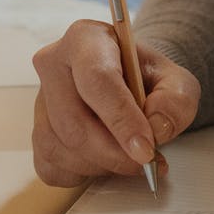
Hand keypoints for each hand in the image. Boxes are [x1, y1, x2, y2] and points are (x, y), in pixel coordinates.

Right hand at [31, 19, 199, 187]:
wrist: (131, 85)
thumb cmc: (147, 79)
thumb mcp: (176, 81)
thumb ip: (176, 100)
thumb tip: (157, 127)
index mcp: (85, 39)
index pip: (97, 80)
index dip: (122, 119)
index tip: (145, 149)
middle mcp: (53, 65)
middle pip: (74, 122)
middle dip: (114, 153)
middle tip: (146, 161)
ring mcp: (40, 101)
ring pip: (61, 148)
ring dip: (102, 165)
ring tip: (129, 155)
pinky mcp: (36, 133)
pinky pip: (52, 167)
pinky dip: (84, 174)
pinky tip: (105, 160)